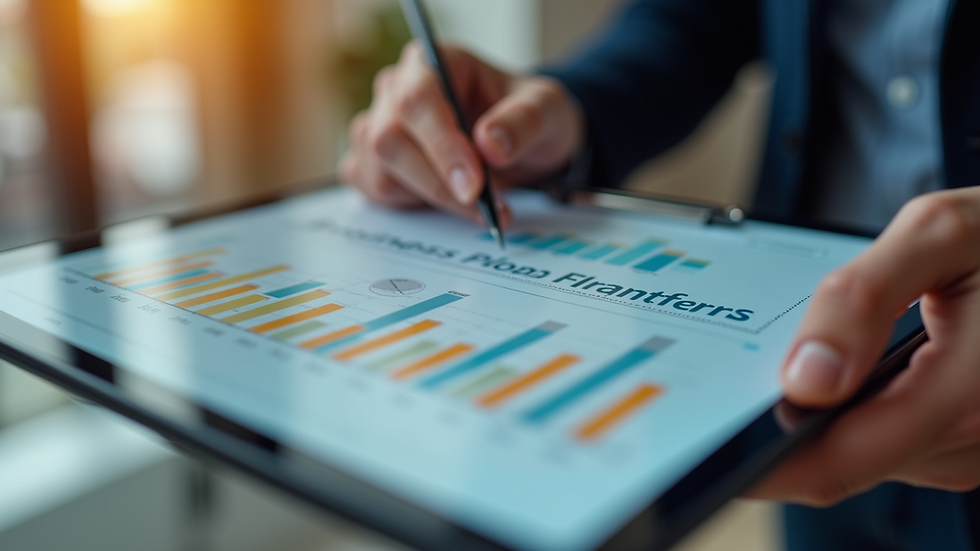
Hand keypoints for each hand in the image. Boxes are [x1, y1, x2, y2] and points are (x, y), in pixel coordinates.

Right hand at [340, 41, 584, 222]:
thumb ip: (522, 122)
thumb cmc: (524, 117)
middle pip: (389, 140)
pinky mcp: (372, 163)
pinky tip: (451, 202)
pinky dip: (415, 207)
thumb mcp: (545, 110)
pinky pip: (376, 192)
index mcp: (431, 62)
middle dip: (438, 183)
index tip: (474, 185)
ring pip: (381, 172)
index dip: (442, 146)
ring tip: (481, 207)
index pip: (417, 99)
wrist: (517, 143)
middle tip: (486, 207)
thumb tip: (490, 144)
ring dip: (433, 200)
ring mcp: (377, 127)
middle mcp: (395, 90)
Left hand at [753, 187, 979, 505]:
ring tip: (805, 361)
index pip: (839, 461)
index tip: (712, 443)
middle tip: (740, 382)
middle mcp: (972, 438)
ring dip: (823, 418)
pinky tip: (847, 369)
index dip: (766, 463)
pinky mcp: (963, 438)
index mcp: (967, 396)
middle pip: (842, 462)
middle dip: (787, 427)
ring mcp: (969, 445)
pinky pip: (887, 439)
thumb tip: (807, 377)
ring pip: (862, 454)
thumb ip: (865, 298)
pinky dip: (855, 409)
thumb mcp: (939, 236)